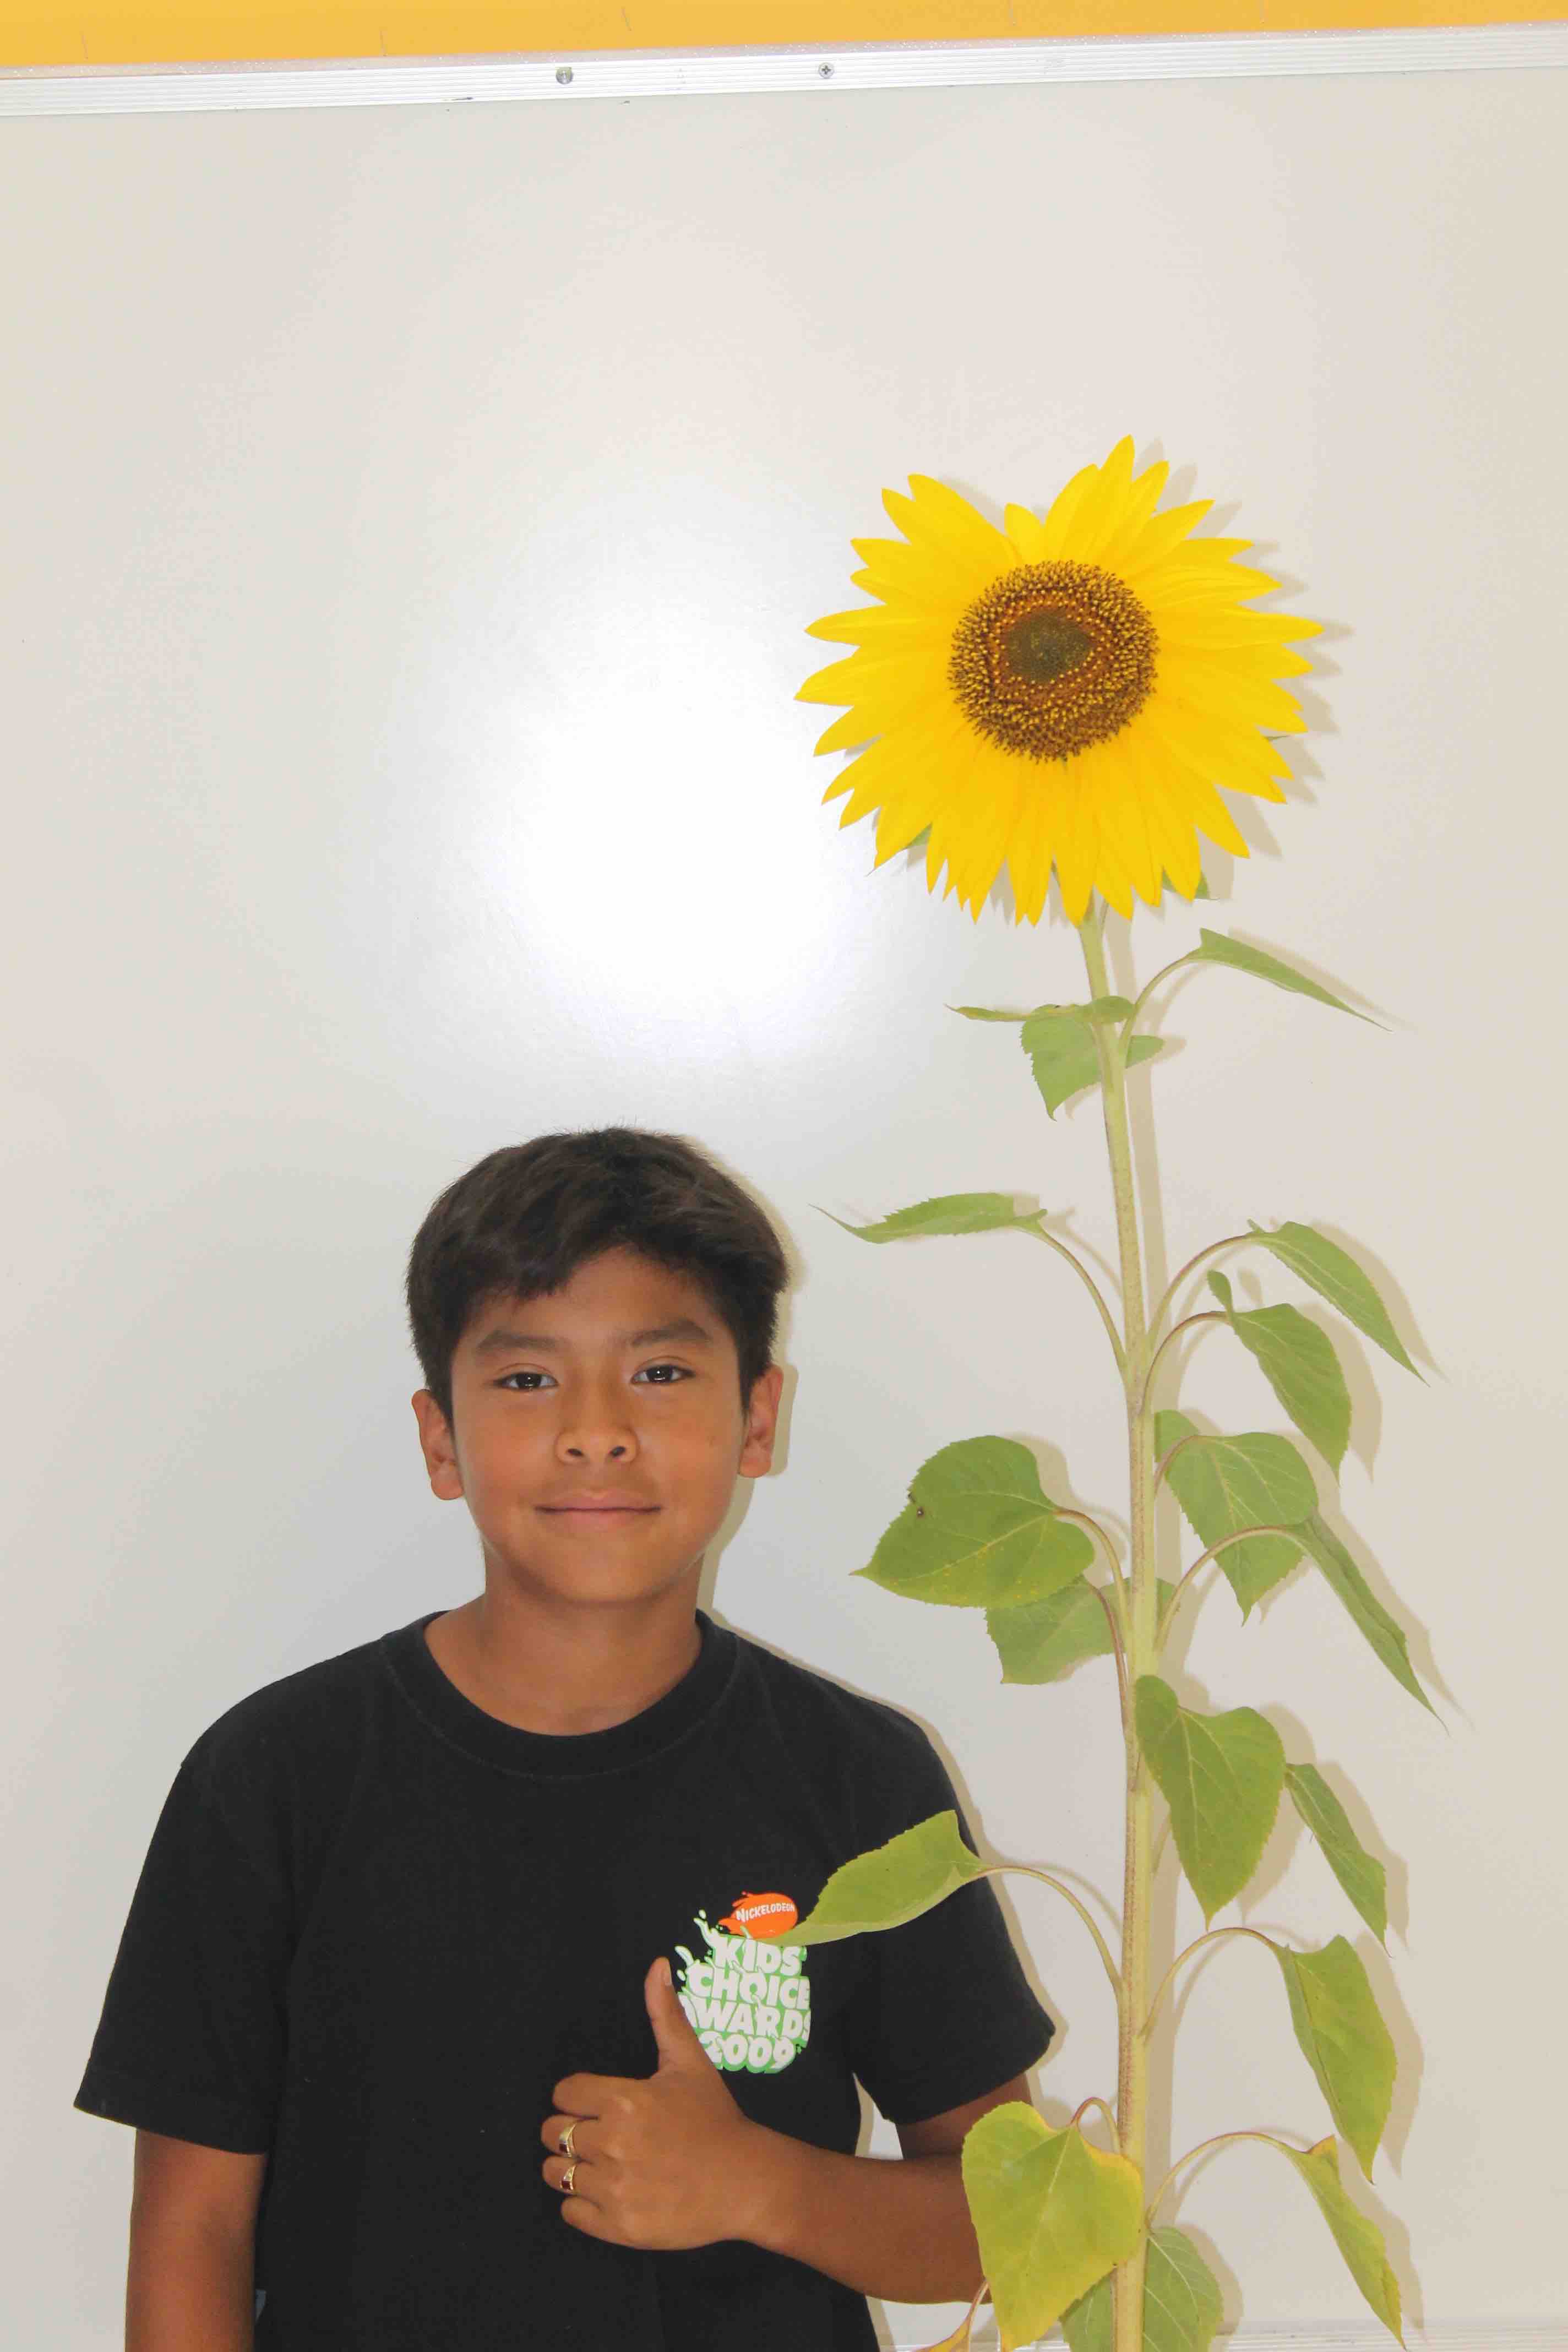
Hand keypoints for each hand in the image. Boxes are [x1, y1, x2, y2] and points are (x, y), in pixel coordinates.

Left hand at [541, 1956, 776, 2249]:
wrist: (744, 2181)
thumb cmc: (714, 2118)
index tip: (596, 2103)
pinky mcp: (618, 2226)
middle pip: (552, 2133)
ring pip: (555, 2173)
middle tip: (596, 2133)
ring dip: (569, 2166)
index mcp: (624, 2100)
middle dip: (568, 2129)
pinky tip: (606, 2191)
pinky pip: (570, 2211)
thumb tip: (656, 1965)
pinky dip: (580, 2203)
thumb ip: (665, 2014)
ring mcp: (613, 2188)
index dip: (577, 2096)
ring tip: (596, 2163)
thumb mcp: (690, 2062)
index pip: (563, 2094)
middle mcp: (612, 2144)